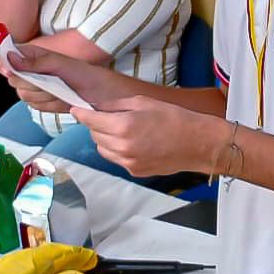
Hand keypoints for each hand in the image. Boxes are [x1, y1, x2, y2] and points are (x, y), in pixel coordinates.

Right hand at [0, 43, 81, 113]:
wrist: (102, 95)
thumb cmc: (88, 75)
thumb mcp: (62, 64)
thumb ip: (35, 62)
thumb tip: (11, 58)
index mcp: (34, 54)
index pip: (6, 57)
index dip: (7, 65)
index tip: (15, 71)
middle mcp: (32, 69)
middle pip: (14, 80)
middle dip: (35, 84)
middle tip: (52, 80)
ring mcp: (36, 86)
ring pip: (25, 96)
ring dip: (46, 96)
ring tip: (62, 89)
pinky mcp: (42, 100)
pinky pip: (36, 106)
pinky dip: (51, 105)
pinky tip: (63, 99)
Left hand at [70, 97, 224, 178]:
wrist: (197, 143)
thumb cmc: (175, 118)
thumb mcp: (144, 102)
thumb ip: (117, 105)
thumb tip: (98, 107)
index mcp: (123, 125)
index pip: (91, 120)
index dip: (81, 114)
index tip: (76, 110)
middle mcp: (122, 146)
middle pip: (94, 135)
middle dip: (96, 125)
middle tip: (107, 117)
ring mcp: (127, 161)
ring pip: (102, 149)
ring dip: (105, 139)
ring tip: (121, 130)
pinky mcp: (134, 171)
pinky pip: (115, 159)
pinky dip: (116, 150)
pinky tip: (132, 142)